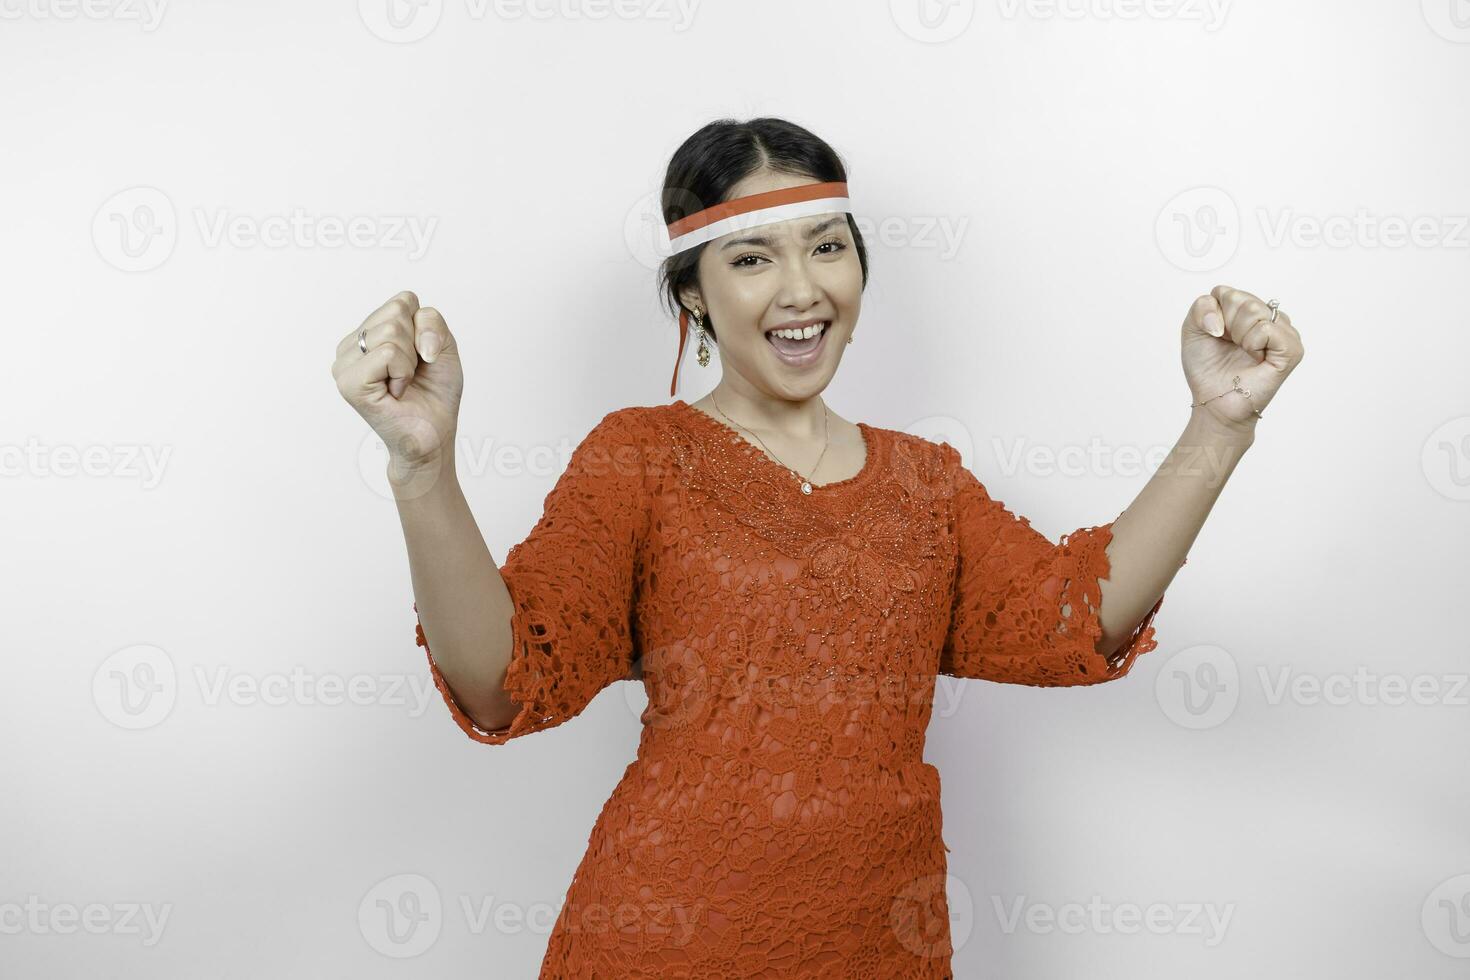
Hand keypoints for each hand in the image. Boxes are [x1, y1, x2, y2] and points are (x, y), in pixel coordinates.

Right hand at [331, 290, 463, 470]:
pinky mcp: (349, 382)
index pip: (403, 301)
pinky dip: (404, 372)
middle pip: (397, 312)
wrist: (433, 435)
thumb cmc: (435, 393)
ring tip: (403, 384)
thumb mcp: (443, 347)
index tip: (420, 358)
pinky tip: (397, 392)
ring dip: (410, 362)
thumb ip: (431, 321)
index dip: (424, 329)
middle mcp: (350, 346)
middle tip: (411, 374)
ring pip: (391, 330)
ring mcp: (344, 364)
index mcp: (367, 333)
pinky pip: (388, 353)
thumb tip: (410, 334)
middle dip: (417, 345)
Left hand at [1182, 285, 1304, 432]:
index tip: (1216, 337)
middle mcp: (1268, 317)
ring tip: (1244, 353)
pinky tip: (1255, 358)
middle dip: (1226, 326)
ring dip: (1239, 336)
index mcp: (1247, 309)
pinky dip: (1252, 344)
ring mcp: (1283, 331)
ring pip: (1255, 311)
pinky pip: (1266, 329)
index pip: (1225, 292)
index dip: (1212, 317)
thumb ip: (1201, 307)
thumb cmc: (1208, 368)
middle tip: (1231, 347)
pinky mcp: (1292, 348)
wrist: (1214, 401)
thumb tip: (1222, 319)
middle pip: (1240, 299)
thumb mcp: (1193, 330)